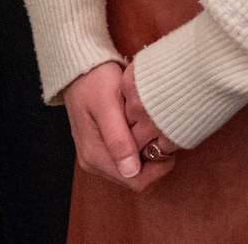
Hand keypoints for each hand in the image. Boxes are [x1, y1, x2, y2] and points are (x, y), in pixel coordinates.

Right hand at [63, 61, 175, 190]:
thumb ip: (118, 138)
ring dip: (147, 153)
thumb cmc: (94, 80)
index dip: (158, 167)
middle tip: (162, 132)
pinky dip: (140, 147)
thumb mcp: (107, 104)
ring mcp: (96, 156)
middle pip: (135, 177)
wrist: (79, 67)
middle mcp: (93, 162)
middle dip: (154, 160)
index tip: (168, 143)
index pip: (135, 180)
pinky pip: (127, 158)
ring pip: (133, 169)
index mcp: (94, 156)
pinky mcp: (101, 148)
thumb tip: (130, 170)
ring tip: (152, 127)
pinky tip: (143, 128)